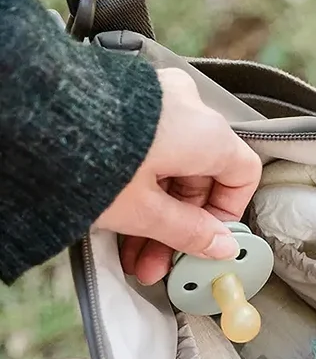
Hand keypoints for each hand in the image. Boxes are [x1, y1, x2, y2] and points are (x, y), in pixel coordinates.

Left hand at [96, 68, 261, 286]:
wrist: (29, 119)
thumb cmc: (90, 158)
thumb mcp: (145, 212)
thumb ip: (190, 232)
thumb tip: (221, 246)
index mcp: (206, 132)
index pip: (242, 173)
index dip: (227, 214)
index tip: (206, 242)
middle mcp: (187, 107)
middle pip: (202, 175)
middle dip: (180, 225)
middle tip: (159, 260)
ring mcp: (155, 98)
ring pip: (172, 164)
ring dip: (156, 212)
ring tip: (131, 251)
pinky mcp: (125, 99)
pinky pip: (148, 147)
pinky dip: (140, 182)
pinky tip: (118, 216)